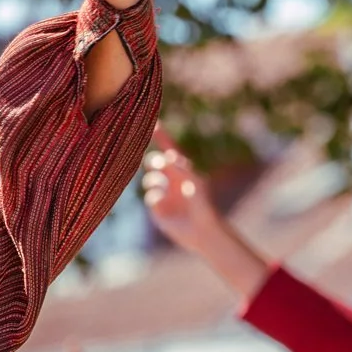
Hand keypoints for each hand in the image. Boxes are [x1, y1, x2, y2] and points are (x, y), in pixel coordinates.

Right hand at [142, 127, 223, 252]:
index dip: (160, 136)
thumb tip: (167, 155)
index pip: (168, 148)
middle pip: (153, 162)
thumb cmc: (202, 203)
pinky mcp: (157, 208)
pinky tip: (165, 204)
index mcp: (181, 170)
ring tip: (164, 188)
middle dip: (154, 161)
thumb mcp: (194, 181)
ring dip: (155, 181)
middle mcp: (169, 179)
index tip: (151, 122)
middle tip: (158, 163)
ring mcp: (162, 193)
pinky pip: (150, 197)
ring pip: (149, 180)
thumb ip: (181, 168)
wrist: (201, 229)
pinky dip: (157, 198)